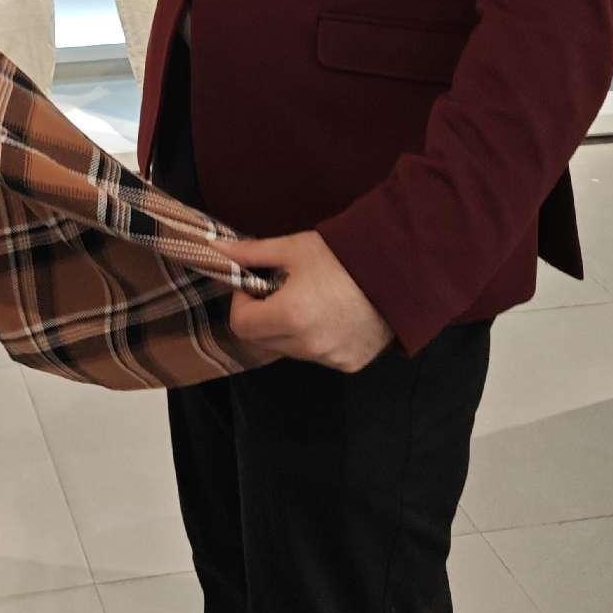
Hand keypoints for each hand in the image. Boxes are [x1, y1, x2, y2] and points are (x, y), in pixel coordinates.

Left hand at [215, 230, 394, 372]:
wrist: (399, 270)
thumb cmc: (342, 255)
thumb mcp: (292, 248)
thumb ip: (250, 254)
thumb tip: (214, 248)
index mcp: (289, 316)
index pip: (241, 325)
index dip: (243, 303)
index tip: (257, 284)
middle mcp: (307, 345)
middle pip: (263, 340)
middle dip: (263, 316)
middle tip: (282, 289)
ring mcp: (330, 358)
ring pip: (289, 349)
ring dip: (288, 329)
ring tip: (311, 300)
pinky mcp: (350, 364)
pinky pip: (318, 356)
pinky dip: (315, 340)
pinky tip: (332, 315)